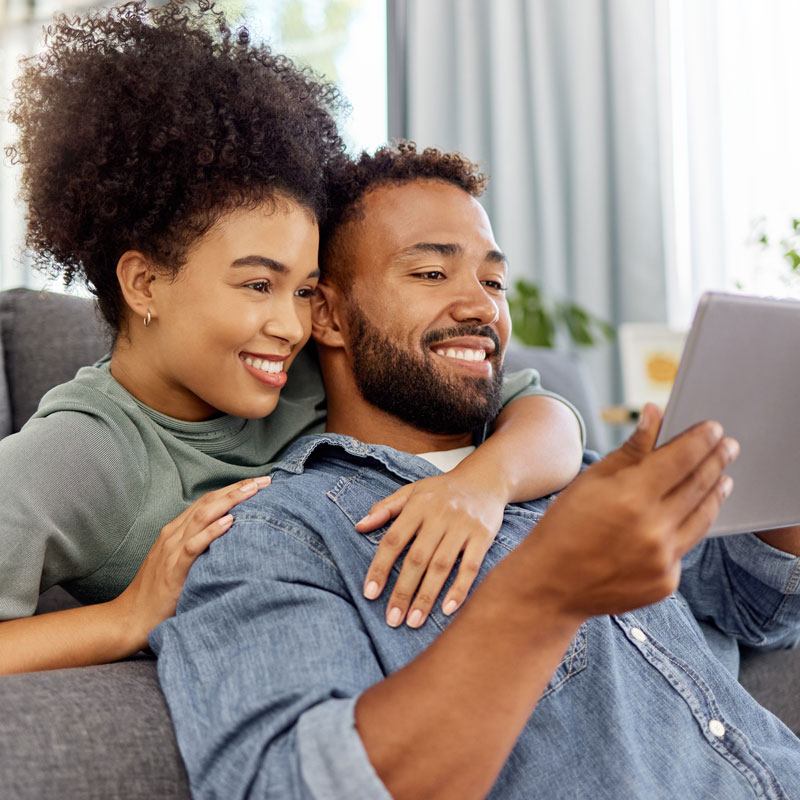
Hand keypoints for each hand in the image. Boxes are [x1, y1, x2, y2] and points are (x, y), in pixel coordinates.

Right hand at [113, 476, 270, 649]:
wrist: (130, 618)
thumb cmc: (159, 592)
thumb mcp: (178, 561)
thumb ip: (198, 546)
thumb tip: (228, 537)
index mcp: (175, 530)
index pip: (208, 501)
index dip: (233, 489)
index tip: (258, 482)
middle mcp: (173, 534)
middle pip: (209, 502)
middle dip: (238, 489)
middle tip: (265, 480)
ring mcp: (172, 550)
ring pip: (202, 517)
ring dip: (230, 501)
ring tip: (253, 491)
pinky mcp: (173, 569)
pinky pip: (194, 546)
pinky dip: (212, 531)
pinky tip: (230, 522)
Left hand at [356, 474, 505, 628]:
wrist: (485, 478)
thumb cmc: (443, 490)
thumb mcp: (412, 491)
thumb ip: (386, 508)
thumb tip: (359, 526)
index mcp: (417, 505)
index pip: (393, 540)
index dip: (380, 567)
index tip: (370, 594)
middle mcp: (439, 515)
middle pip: (417, 558)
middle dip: (403, 591)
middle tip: (392, 619)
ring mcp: (462, 526)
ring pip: (441, 566)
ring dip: (427, 596)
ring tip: (414, 621)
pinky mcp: (483, 536)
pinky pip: (470, 566)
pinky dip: (459, 589)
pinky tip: (448, 609)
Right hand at [517, 408, 739, 622]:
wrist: (551, 584)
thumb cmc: (565, 526)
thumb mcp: (592, 480)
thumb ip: (631, 449)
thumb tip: (655, 414)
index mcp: (632, 496)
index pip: (681, 458)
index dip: (701, 440)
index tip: (714, 428)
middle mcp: (654, 528)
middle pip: (699, 485)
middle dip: (717, 460)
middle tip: (728, 446)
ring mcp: (663, 558)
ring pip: (703, 517)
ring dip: (716, 492)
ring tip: (722, 477)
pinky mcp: (666, 581)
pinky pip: (686, 547)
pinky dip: (689, 527)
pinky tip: (689, 514)